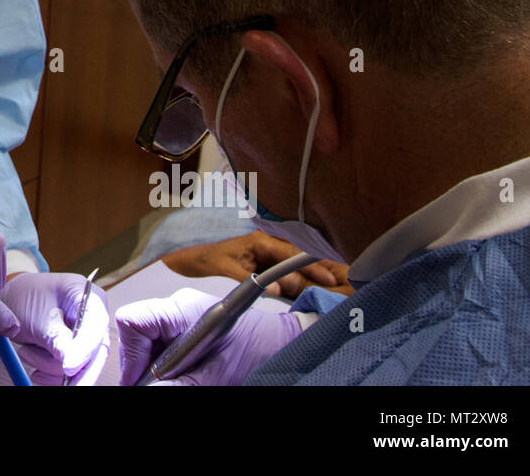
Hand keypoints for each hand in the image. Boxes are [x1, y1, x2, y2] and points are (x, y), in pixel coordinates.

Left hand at [0, 273, 110, 384]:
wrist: (9, 302)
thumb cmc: (24, 297)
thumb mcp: (37, 316)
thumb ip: (56, 338)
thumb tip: (72, 364)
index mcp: (88, 297)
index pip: (96, 325)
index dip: (85, 349)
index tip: (69, 367)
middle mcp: (92, 318)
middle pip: (95, 351)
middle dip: (75, 371)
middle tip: (65, 386)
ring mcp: (83, 337)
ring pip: (79, 366)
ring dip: (49, 367)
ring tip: (26, 351)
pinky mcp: (73, 353)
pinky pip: (69, 374)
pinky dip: (49, 375)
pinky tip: (33, 364)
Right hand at [116, 287, 301, 384]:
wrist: (287, 347)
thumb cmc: (260, 351)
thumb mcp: (217, 375)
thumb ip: (179, 385)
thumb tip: (147, 390)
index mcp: (181, 308)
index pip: (133, 321)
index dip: (130, 355)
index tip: (140, 382)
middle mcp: (175, 309)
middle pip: (136, 335)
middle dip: (140, 366)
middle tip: (155, 388)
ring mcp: (179, 319)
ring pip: (146, 345)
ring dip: (154, 368)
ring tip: (175, 382)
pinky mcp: (186, 332)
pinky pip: (160, 349)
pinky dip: (165, 368)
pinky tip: (182, 377)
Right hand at [161, 231, 351, 297]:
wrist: (190, 253)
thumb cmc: (224, 257)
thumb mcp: (253, 263)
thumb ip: (274, 271)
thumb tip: (299, 284)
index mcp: (265, 240)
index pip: (296, 251)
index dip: (316, 262)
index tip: (339, 275)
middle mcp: (257, 241)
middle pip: (288, 255)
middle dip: (311, 268)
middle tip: (333, 282)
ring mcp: (241, 252)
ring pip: (271, 263)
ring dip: (288, 276)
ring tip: (306, 287)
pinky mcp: (226, 263)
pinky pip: (244, 274)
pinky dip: (257, 282)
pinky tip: (271, 289)